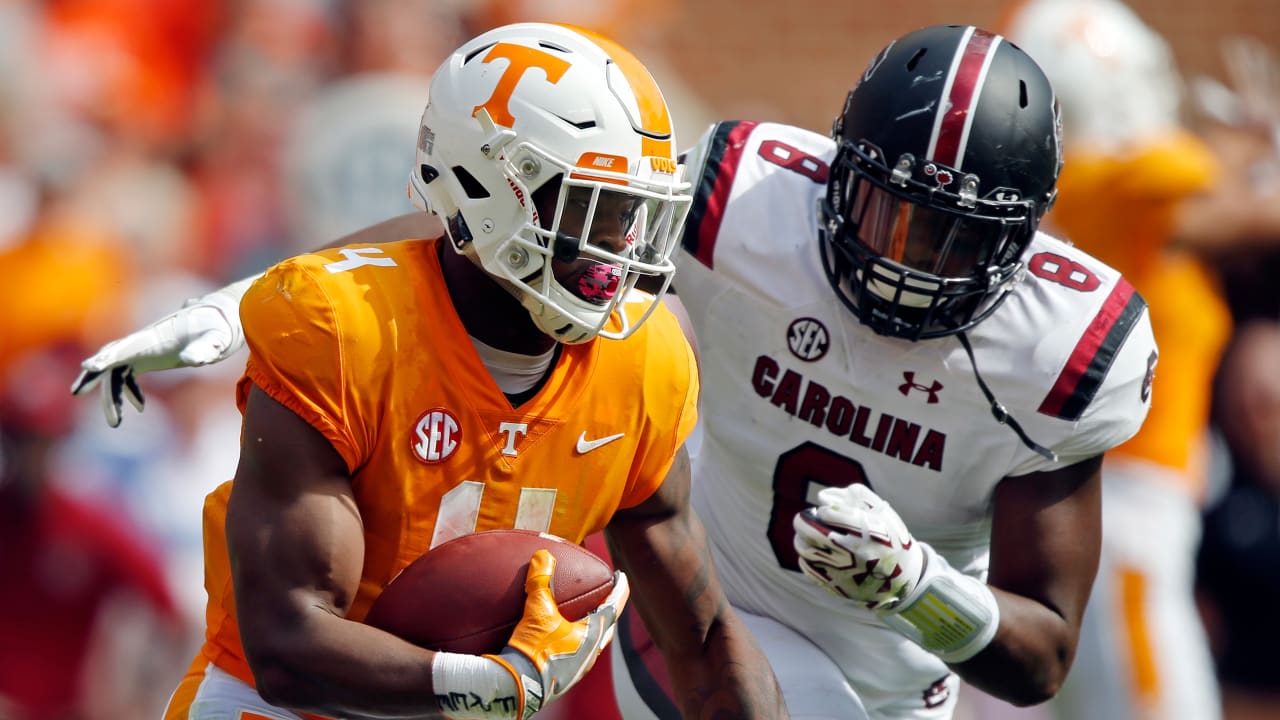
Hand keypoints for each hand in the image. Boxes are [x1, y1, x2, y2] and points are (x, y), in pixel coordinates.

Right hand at [69, 276, 257, 426]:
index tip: (90, 366)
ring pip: (116, 371)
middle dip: (96, 380)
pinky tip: (141, 409)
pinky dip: (127, 391)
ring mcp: (144, 348)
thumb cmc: (220, 328)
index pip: (126, 346)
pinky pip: (127, 374)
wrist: (222, 318)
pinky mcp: (148, 355)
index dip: (108, 356)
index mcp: (156, 336)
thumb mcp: (218, 339)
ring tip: (115, 422)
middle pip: (113, 360)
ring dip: (112, 395)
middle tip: (82, 395)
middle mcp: (144, 340)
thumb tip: (192, 360)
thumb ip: (206, 348)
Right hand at [485, 549, 628, 718]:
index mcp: (592, 636)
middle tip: (607, 595)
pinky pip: (578, 653)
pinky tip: (562, 637)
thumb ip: (541, 581)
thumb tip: (543, 555)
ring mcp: (578, 668)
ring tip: (585, 614)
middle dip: (609, 609)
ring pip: (593, 643)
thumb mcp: (536, 610)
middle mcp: (590, 654)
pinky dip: (577, 639)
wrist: (515, 687)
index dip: (619, 589)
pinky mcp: (564, 676)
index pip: (613, 608)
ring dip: (593, 626)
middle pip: (607, 627)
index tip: (622, 575)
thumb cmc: (533, 650)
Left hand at [793, 484, 923, 610]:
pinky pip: (808, 568)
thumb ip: (855, 496)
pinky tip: (815, 553)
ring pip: (805, 549)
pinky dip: (806, 558)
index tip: (827, 512)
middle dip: (803, 521)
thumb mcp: (882, 512)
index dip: (825, 510)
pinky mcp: (835, 584)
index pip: (829, 513)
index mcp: (864, 531)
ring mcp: (841, 570)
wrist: (903, 577)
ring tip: (807, 535)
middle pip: (811, 531)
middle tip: (803, 519)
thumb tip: (823, 497)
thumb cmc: (890, 538)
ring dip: (801, 539)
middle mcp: (851, 551)